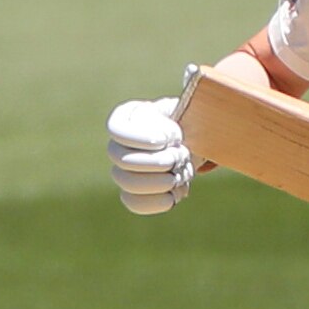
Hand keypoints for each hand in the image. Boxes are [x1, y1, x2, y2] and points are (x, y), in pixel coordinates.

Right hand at [107, 97, 191, 214]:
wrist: (191, 138)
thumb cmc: (188, 118)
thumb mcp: (188, 106)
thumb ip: (183, 112)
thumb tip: (174, 138)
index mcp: (125, 118)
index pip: (116, 130)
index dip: (140, 138)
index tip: (167, 139)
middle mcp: (117, 145)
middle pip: (122, 160)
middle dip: (156, 162)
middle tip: (180, 156)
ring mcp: (122, 171)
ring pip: (127, 183)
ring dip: (159, 181)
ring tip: (181, 173)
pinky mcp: (133, 192)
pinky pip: (134, 203)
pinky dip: (158, 201)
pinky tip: (176, 193)